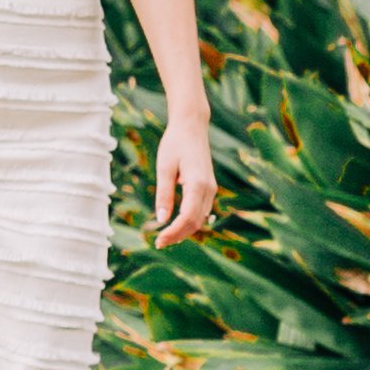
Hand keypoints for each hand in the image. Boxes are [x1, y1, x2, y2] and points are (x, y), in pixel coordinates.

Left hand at [151, 117, 217, 246]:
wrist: (191, 126)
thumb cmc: (175, 143)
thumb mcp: (164, 168)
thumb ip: (164, 194)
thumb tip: (161, 219)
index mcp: (198, 184)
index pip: (187, 217)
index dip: (174, 232)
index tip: (159, 240)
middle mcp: (209, 189)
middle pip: (196, 222)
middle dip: (178, 235)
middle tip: (158, 243)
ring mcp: (211, 189)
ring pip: (200, 219)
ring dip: (184, 230)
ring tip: (165, 238)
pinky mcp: (209, 187)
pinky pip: (202, 211)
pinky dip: (190, 221)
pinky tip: (176, 225)